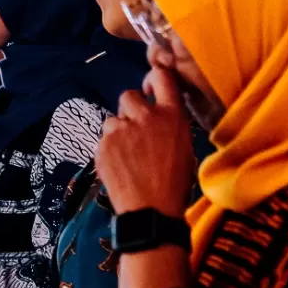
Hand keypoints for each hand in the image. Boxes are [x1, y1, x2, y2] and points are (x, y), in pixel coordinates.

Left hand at [96, 67, 194, 216]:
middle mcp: (145, 116)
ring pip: (113, 120)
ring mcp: (121, 130)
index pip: (162, 76)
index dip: (153, 79)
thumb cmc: (174, 184)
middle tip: (135, 130)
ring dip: (118, 132)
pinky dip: (109, 150)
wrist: (151, 211)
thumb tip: (159, 115)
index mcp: (171, 115)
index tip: (149, 89)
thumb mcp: (185, 148)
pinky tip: (119, 167)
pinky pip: (103, 140)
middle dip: (130, 110)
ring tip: (127, 155)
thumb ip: (170, 124)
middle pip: (129, 95)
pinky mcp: (102, 145)